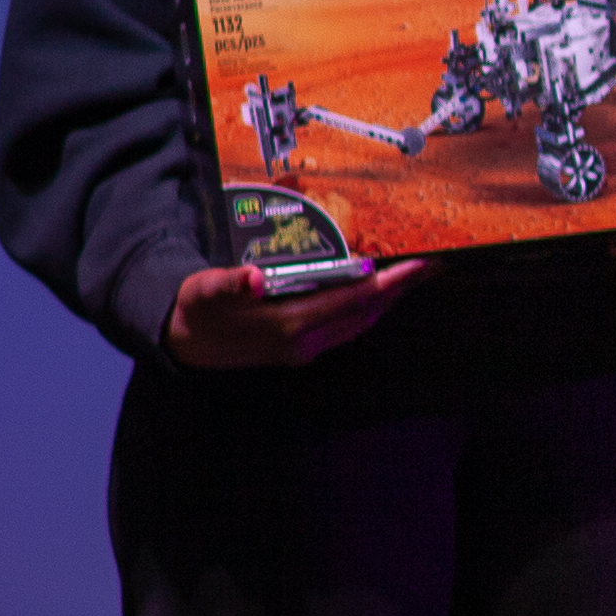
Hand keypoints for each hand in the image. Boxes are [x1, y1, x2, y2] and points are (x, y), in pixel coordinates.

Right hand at [158, 258, 425, 370]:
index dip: (388, 282)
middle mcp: (304, 342)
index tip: (419, 264)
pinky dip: (368, 310)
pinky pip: (347, 329)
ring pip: (360, 324)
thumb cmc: (197, 308)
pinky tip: (379, 296)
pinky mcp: (303, 351)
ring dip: (388, 301)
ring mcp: (305, 350)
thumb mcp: (204, 290)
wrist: (183, 343)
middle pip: (365, 313)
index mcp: (287, 325)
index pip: (351, 300)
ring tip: (414, 277)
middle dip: (400, 290)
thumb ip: (230, 283)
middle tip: (433, 265)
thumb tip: (253, 278)